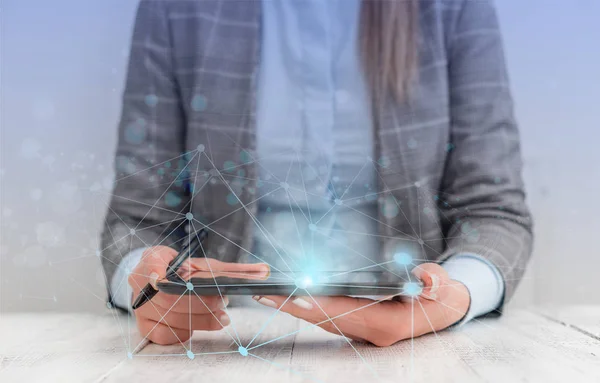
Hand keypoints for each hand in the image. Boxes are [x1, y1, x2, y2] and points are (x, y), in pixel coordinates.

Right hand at [128, 246, 269, 344]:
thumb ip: (230, 267)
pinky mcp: (144, 325)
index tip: (180, 274)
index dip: (167, 270)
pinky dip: (185, 332)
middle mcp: (140, 282)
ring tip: (222, 318)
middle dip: (201, 302)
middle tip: (223, 305)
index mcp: (152, 259)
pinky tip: (198, 328)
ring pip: (170, 316)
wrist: (157, 278)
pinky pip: (164, 335)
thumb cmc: (186, 269)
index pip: (157, 264)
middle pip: (171, 296)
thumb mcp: (203, 261)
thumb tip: (263, 271)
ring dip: (200, 320)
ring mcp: (140, 306)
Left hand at [252, 263, 469, 346]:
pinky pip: (327, 319)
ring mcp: (362, 333)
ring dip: (294, 309)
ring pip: (322, 321)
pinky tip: (290, 298)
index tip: (294, 297)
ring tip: (267, 294)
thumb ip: (436, 281)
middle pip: (325, 319)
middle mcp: (370, 333)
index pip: (345, 313)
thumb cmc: (440, 295)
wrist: (442, 311)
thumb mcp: (442, 285)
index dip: (319, 305)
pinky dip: (307, 308)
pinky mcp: (357, 327)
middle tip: (262, 293)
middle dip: (293, 307)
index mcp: (387, 324)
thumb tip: (427, 280)